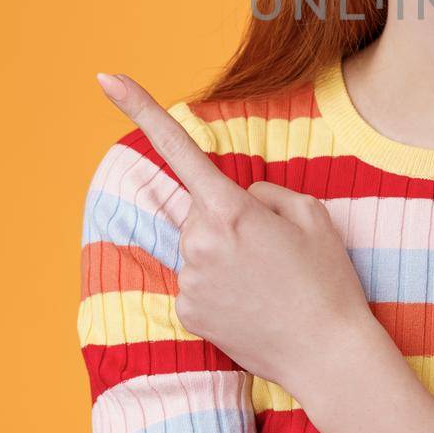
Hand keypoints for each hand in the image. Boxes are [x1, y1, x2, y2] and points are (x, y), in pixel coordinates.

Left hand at [95, 71, 377, 396]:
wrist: (327, 354)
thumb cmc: (327, 280)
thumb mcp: (313, 215)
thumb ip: (265, 193)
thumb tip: (237, 200)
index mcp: (231, 208)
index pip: (179, 149)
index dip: (140, 109)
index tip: (106, 78)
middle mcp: (199, 241)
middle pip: (201, 211)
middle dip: (229, 220)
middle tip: (275, 252)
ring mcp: (188, 279)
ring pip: (199, 248)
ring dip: (226, 257)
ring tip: (269, 283)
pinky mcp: (185, 311)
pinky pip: (198, 282)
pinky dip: (221, 288)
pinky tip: (252, 305)